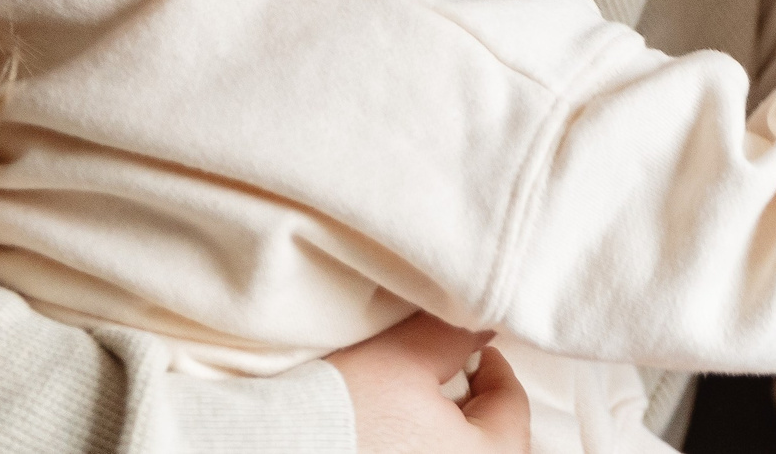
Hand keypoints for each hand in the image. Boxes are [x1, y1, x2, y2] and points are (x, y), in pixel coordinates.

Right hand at [331, 313, 532, 453]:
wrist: (263, 451)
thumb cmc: (341, 413)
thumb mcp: (403, 358)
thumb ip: (454, 338)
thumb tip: (482, 332)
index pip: (512, 406)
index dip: (491, 368)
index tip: (470, 351)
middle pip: (490, 445)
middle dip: (471, 410)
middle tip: (444, 381)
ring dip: (442, 441)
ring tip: (410, 418)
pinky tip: (387, 445)